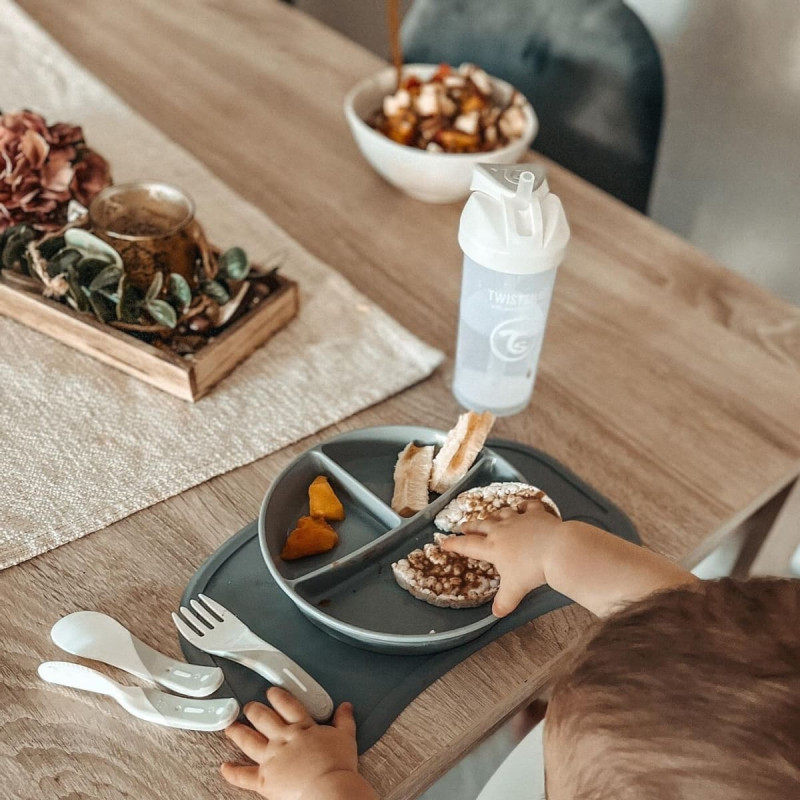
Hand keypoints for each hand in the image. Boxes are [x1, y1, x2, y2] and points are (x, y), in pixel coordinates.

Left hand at [221, 687, 376, 799]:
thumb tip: (346, 707)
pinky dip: (232, 771)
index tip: (272, 692)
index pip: (287, 706)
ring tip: (230, 726)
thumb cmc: (338, 765)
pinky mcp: (264, 780)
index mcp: (302, 728)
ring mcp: (271, 758)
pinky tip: (224, 767)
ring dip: (238, 732)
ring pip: (249, 741)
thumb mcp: (345, 737)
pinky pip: (244, 775)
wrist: (328, 787)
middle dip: (255, 710)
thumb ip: (344, 720)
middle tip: (249, 706)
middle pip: (264, 719)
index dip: (278, 697)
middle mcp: (283, 739)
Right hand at [441, 500, 561, 616]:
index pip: (468, 545)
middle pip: (481, 525)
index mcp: (492, 547)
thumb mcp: (515, 589)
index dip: (454, 544)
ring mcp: (518, 519)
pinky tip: (523, 505)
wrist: (556, 549)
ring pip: (501, 513)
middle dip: (471, 526)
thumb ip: (504, 602)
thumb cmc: (532, 570)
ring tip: (491, 517)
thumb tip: (497, 614)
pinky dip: (523, 505)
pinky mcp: (535, 513)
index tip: (444, 542)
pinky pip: (527, 506)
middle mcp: (501, 530)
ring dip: (495, 515)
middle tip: (463, 526)